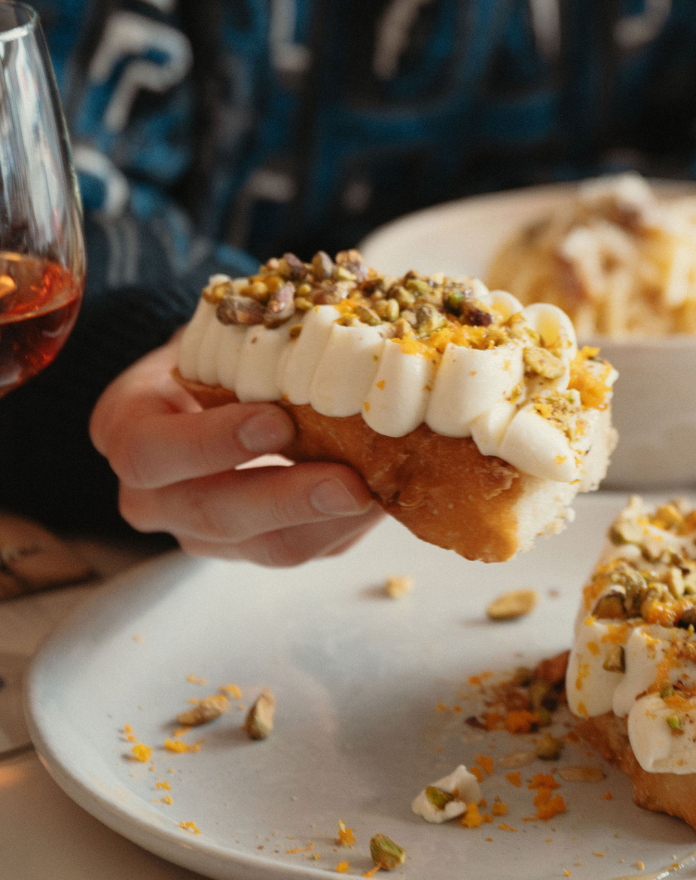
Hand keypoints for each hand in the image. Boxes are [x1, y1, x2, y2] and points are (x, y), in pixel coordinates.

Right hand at [90, 333, 380, 565]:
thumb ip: (253, 342)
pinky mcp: (255, 548)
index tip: (276, 421)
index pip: (151, 453)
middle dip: (286, 500)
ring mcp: (203, 532)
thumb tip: (340, 329)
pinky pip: (302, 549)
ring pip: (263, 547)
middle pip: (211, 515)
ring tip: (378, 494)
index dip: (212, 443)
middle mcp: (153, 496)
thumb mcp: (216, 335)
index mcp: (128, 431)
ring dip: (327, 522)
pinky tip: (382, 499)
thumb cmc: (217, 349)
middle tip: (349, 482)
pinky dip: (344, 526)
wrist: (213, 385)